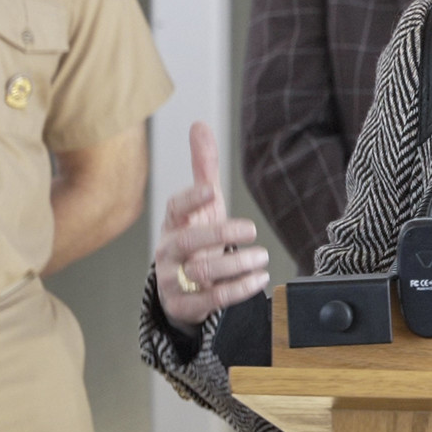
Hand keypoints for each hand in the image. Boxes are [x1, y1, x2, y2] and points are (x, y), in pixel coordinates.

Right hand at [154, 122, 271, 331]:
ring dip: (236, 265)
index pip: (175, 207)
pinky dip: (239, 290)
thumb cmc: (196, 237)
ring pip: (201, 273)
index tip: (212, 190)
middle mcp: (169, 251)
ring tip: (262, 257)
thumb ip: (203, 166)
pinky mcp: (184, 306)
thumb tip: (199, 125)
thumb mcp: (203, 205)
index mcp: (174, 223)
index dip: (192, 198)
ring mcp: (173, 280)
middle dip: (221, 234)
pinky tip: (259, 278)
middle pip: (188, 242)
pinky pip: (210, 300)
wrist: (183, 287)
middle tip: (251, 230)